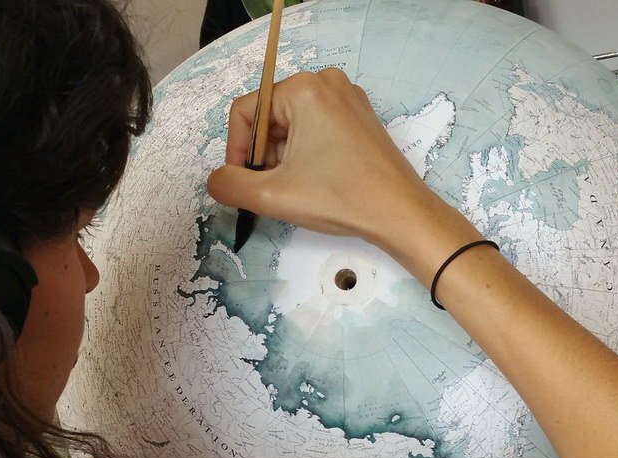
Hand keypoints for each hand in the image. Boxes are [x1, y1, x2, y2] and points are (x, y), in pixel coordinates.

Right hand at [207, 69, 445, 249]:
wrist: (400, 214)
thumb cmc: (341, 199)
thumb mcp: (274, 195)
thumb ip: (231, 185)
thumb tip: (216, 180)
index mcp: (303, 89)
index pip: (246, 112)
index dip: (235, 150)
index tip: (242, 182)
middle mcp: (326, 82)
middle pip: (271, 118)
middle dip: (264, 156)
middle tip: (273, 190)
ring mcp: (348, 98)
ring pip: (293, 126)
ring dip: (284, 159)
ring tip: (297, 190)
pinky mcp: (360, 118)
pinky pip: (317, 129)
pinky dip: (307, 155)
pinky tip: (315, 182)